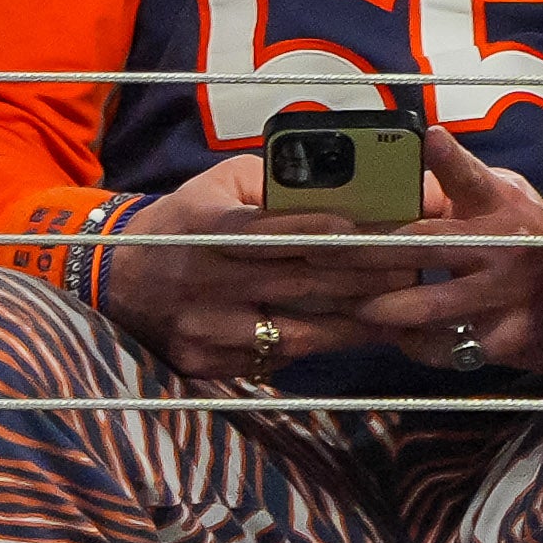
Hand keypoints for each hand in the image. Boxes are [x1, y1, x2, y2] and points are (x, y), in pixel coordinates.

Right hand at [96, 155, 430, 381]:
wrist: (119, 279)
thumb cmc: (190, 219)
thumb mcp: (224, 183)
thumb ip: (283, 181)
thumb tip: (362, 179)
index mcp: (205, 228)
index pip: (267, 231)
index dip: (319, 231)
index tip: (373, 230)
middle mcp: (204, 282)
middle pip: (299, 282)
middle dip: (369, 274)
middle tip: (423, 265)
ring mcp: (206, 329)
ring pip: (298, 330)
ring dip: (360, 320)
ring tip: (411, 307)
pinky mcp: (209, 363)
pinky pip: (280, 357)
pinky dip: (327, 344)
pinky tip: (366, 333)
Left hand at [354, 127, 542, 382]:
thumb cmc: (522, 239)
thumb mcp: (500, 201)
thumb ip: (455, 187)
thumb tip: (393, 170)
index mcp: (501, 203)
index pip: (473, 176)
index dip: (451, 158)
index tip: (430, 137)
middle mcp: (506, 244)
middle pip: (426, 246)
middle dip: (365, 251)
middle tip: (316, 252)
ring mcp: (507, 293)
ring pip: (429, 305)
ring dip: (381, 307)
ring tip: (347, 304)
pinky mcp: (504, 338)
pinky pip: (444, 345)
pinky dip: (413, 343)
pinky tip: (393, 336)